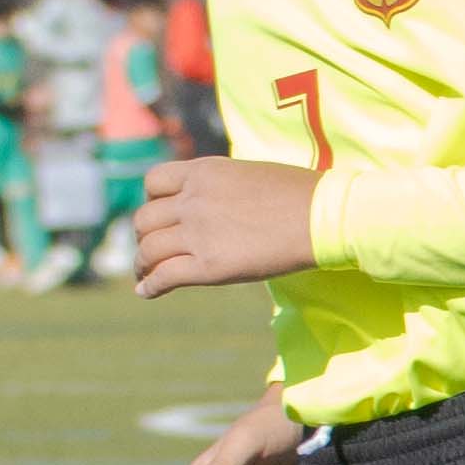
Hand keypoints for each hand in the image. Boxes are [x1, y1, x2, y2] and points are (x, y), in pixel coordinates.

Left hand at [127, 155, 320, 294]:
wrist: (322, 216)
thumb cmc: (299, 194)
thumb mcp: (249, 174)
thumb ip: (222, 186)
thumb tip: (219, 203)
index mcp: (204, 172)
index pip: (154, 182)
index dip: (151, 200)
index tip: (159, 215)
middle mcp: (193, 199)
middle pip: (144, 219)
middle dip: (143, 236)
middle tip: (150, 250)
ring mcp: (198, 233)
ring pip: (148, 249)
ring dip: (142, 264)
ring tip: (144, 274)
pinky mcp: (208, 266)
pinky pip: (164, 276)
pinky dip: (150, 286)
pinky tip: (147, 292)